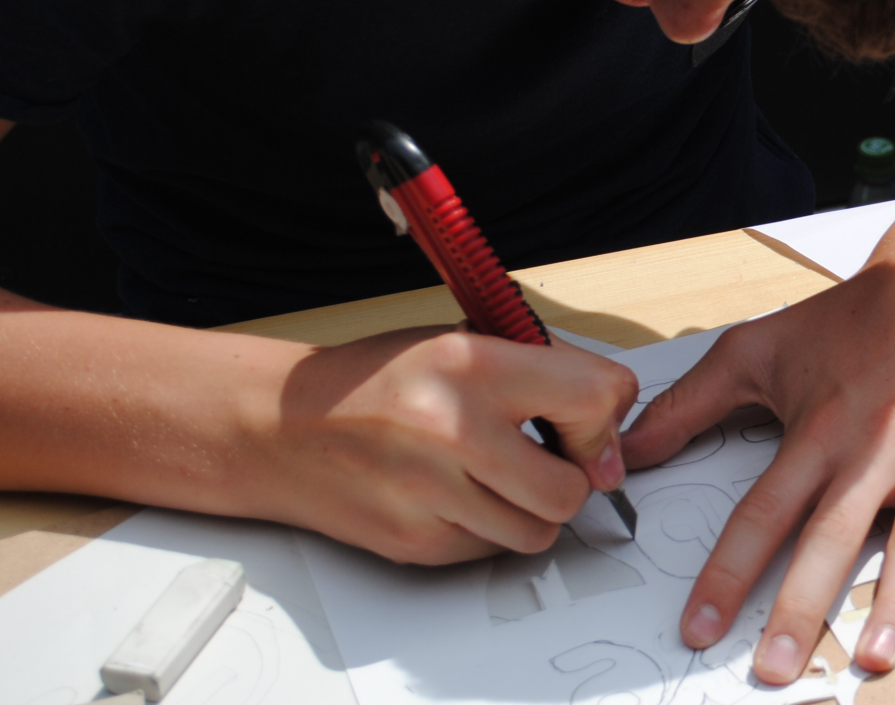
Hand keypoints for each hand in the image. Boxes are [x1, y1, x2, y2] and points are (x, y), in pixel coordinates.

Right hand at [245, 325, 635, 563]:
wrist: (281, 428)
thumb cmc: (376, 381)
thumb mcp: (460, 341)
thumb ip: (543, 371)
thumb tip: (613, 419)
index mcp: (470, 364)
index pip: (594, 397)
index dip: (604, 415)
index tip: (590, 420)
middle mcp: (451, 430)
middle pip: (572, 489)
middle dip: (572, 476)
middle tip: (547, 456)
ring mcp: (430, 495)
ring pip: (539, 533)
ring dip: (533, 509)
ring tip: (500, 476)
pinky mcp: (416, 543)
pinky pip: (493, 552)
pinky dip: (490, 529)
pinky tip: (459, 495)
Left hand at [620, 259, 894, 683]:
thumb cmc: (854, 318)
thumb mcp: (760, 348)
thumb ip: (690, 405)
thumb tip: (627, 453)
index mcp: (819, 427)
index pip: (763, 513)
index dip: (727, 574)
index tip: (699, 627)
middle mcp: (877, 446)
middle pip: (832, 539)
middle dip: (800, 611)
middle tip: (776, 671)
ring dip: (892, 604)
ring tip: (870, 658)